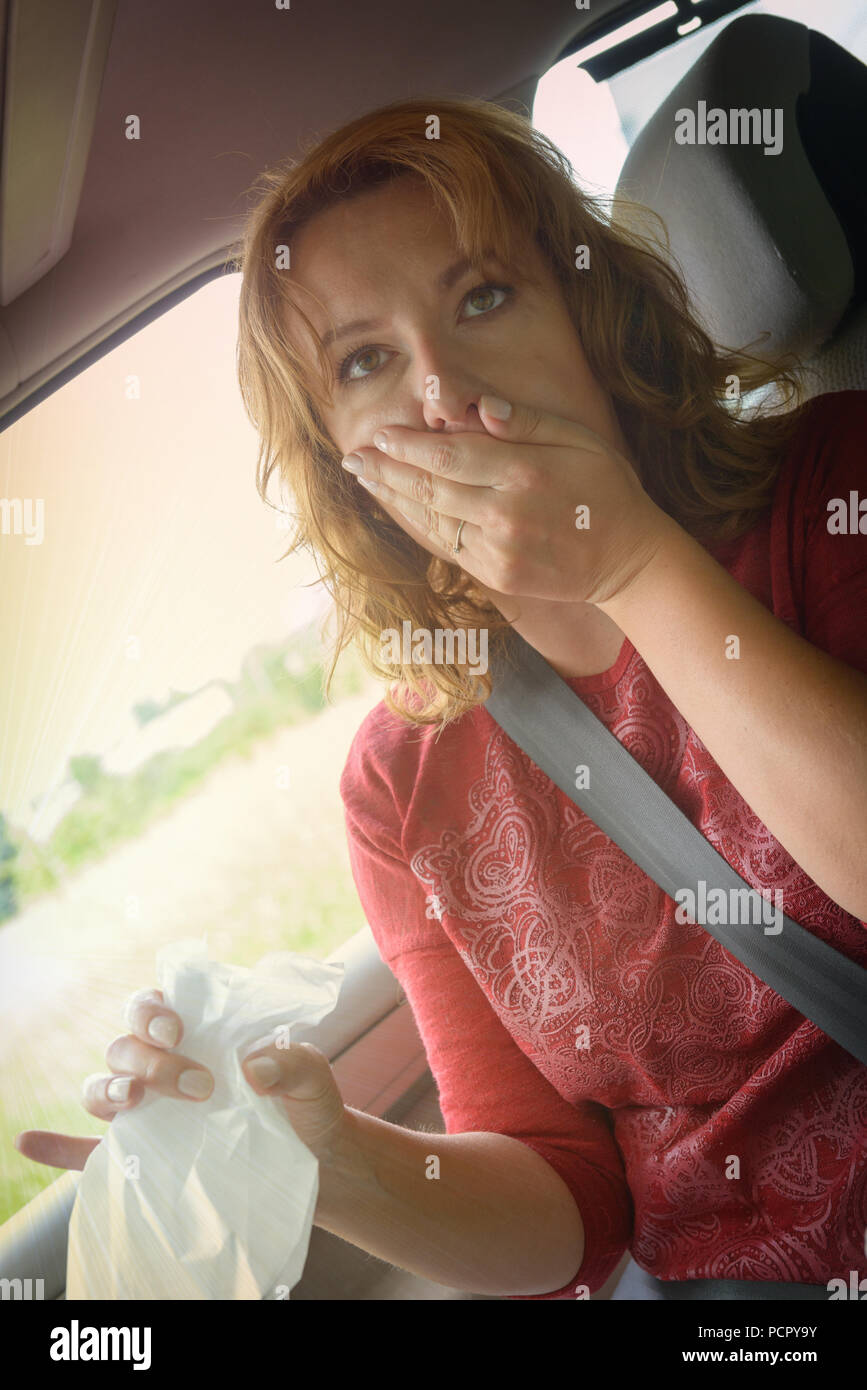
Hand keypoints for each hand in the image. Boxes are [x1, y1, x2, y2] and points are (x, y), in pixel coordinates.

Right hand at [14, 987, 347, 1171]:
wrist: (316, 1162)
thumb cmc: (308, 1107)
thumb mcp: (314, 1080)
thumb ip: (292, 1063)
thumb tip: (253, 1068)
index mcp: (198, 1033)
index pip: (154, 1004)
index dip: (153, 1009)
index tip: (178, 1029)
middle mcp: (163, 1067)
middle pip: (126, 1046)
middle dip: (149, 1059)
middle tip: (198, 1086)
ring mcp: (149, 1113)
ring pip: (102, 1087)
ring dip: (106, 1090)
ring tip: (132, 1104)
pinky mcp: (142, 1158)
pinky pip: (86, 1150)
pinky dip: (56, 1146)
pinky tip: (29, 1141)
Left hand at [342, 395, 672, 606]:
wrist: (628, 558)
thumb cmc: (604, 488)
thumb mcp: (577, 439)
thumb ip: (525, 422)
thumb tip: (479, 407)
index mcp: (523, 472)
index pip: (448, 454)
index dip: (407, 445)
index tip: (378, 434)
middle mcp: (504, 513)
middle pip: (429, 487)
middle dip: (385, 470)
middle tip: (353, 458)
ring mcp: (498, 550)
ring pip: (431, 520)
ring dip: (393, 499)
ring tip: (365, 479)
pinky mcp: (496, 575)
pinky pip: (446, 545)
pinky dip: (419, 525)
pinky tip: (401, 508)